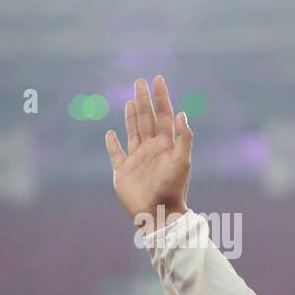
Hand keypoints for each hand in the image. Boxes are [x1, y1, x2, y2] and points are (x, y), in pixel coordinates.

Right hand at [105, 75, 192, 227]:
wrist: (158, 214)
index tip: (157, 79)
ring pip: (133, 131)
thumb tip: (182, 114)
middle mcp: (152, 149)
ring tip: (131, 100)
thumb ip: (184, 138)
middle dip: (144, 100)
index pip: (163, 115)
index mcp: (166, 145)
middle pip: (146, 119)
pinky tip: (110, 134)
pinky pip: (116, 154)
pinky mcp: (123, 172)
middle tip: (139, 81)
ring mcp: (137, 160)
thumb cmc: (172, 190)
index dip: (161, 97)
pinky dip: (112, 144)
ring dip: (131, 116)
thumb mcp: (182, 162)